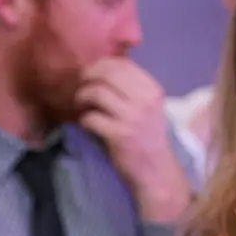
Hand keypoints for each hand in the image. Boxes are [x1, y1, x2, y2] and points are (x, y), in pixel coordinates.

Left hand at [77, 57, 191, 224]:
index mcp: (152, 90)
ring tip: (80, 105)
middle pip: (108, 73)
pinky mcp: (119, 135)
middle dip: (88, 76)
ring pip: (97, 93)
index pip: (122, 64)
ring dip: (82, 97)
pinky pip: (91, 118)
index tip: (91, 74)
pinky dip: (84, 120)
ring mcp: (132, 117)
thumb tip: (102, 69)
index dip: (101, 65)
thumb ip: (130, 89)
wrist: (155, 171)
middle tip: (80, 85)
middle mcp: (145, 100)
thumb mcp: (146, 108)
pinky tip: (86, 125)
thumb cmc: (146, 138)